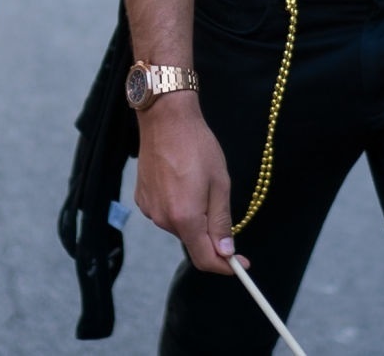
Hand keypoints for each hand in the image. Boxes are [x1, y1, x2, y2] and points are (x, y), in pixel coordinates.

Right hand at [134, 95, 242, 274]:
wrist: (166, 119)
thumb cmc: (198, 147)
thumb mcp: (220, 184)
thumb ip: (221, 222)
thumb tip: (226, 251)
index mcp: (185, 218)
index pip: (205, 259)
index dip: (225, 266)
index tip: (241, 264)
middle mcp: (163, 219)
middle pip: (193, 242)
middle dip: (210, 235)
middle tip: (220, 204)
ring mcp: (150, 209)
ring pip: (179, 227)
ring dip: (194, 218)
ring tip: (199, 184)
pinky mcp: (142, 199)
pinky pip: (166, 212)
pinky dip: (178, 206)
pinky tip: (182, 181)